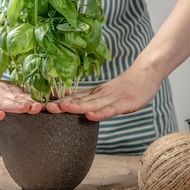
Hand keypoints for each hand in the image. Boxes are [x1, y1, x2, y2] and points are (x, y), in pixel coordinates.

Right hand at [0, 67, 44, 120]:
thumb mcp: (4, 89)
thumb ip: (19, 96)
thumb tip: (40, 103)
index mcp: (9, 92)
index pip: (25, 97)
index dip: (37, 100)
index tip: (50, 105)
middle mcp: (0, 94)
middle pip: (16, 99)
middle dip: (29, 103)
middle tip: (40, 107)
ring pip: (2, 102)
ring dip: (14, 106)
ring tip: (25, 108)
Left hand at [45, 68, 161, 120]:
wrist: (147, 72)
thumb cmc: (127, 86)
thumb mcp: (107, 93)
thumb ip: (92, 100)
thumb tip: (73, 104)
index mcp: (95, 94)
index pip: (74, 99)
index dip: (59, 103)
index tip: (42, 106)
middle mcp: (101, 95)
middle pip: (80, 101)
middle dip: (62, 105)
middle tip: (45, 108)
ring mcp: (113, 98)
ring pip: (92, 104)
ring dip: (76, 107)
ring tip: (62, 109)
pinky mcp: (125, 103)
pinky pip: (111, 109)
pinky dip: (100, 113)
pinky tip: (90, 116)